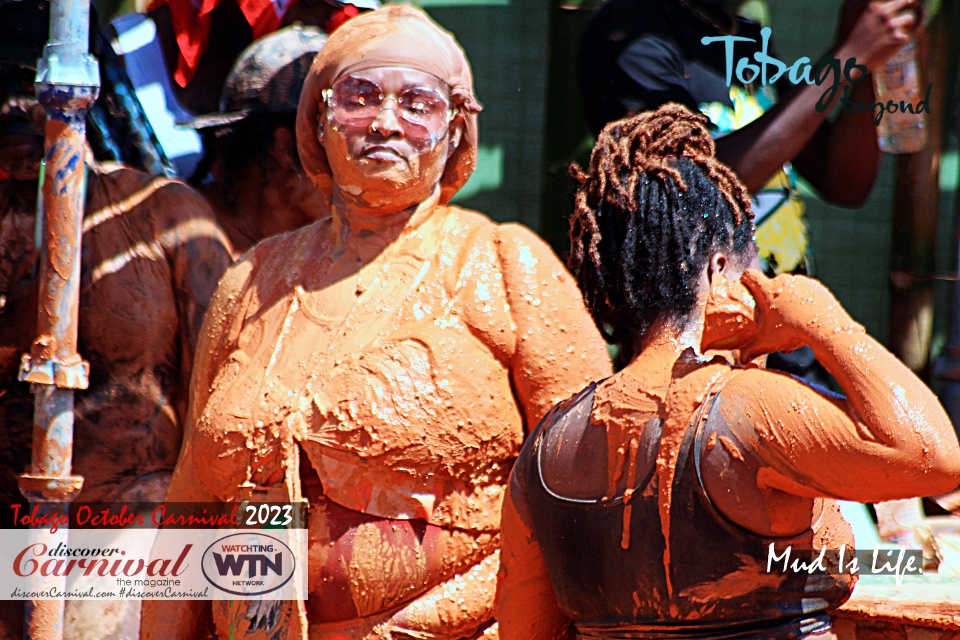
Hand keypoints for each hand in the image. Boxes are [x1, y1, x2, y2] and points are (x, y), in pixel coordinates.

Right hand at [735, 270, 858, 362]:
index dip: (746, 280)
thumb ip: (751, 350)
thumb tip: (741, 360)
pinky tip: (805, 315)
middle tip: (773, 314)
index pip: (749, 275)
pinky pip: (804, 290)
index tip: (748, 288)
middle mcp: (782, 280)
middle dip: (770, 296)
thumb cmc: (792, 333)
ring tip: (791, 318)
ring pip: (788, 287)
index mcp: (767, 290)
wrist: (826, 328)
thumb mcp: (767, 343)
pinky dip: (803, 299)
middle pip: (770, 284)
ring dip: (787, 298)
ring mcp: (800, 281)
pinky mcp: (815, 286)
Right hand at [835, 0, 920, 71]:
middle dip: (906, 7)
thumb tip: (891, 8)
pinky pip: (908, 35)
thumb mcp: (862, 20)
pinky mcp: (897, 38)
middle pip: (905, 1)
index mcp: (873, 7)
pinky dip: (903, 40)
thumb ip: (875, 12)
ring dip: (906, 25)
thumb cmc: (857, 42)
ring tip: (896, 34)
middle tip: (901, 16)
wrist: (851, 60)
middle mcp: (883, 14)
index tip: (905, 2)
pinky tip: (892, 46)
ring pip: (909, 18)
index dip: (897, 1)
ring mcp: (891, 26)